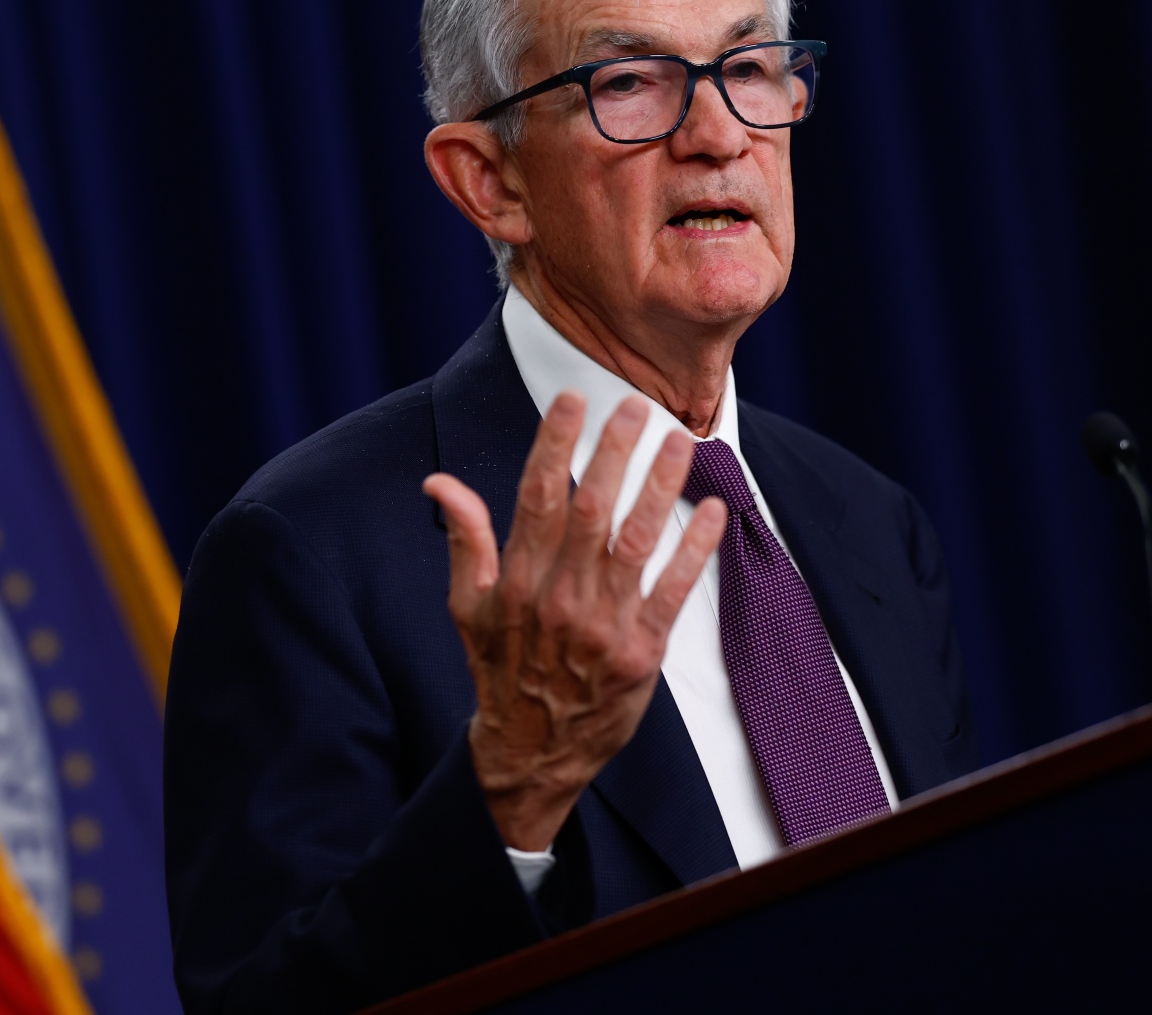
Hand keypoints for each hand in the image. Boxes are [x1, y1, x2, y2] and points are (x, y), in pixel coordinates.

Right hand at [423, 392, 727, 851]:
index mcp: (518, 581)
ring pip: (636, 542)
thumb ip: (465, 539)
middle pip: (591, 510)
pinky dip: (695, 550)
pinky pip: (672, 592)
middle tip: (633, 405)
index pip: (537, 498)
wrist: (531, 751)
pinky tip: (713, 510)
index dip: (555, 444)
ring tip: (679, 441)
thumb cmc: (500, 668)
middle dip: (614, 452)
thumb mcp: (469, 607)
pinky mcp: (641, 653)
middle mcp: (560, 598)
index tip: (572, 400)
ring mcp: (603, 626)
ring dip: (660, 488)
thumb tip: (438, 482)